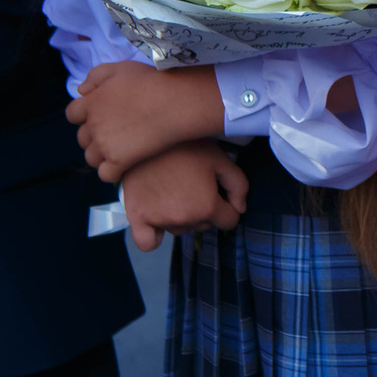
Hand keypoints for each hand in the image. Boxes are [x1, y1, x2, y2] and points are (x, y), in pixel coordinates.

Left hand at [68, 62, 225, 182]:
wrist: (174, 102)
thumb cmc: (151, 82)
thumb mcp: (121, 68)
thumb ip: (96, 76)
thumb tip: (81, 91)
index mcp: (91, 103)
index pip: (72, 115)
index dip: (84, 116)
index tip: (100, 116)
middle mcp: (93, 126)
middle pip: (82, 138)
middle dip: (93, 137)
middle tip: (114, 133)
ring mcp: (105, 145)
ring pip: (91, 158)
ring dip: (101, 156)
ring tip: (120, 150)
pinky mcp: (120, 161)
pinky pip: (106, 174)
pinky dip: (112, 172)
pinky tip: (125, 166)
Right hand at [118, 143, 248, 250]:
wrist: (149, 133)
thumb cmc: (187, 145)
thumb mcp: (221, 159)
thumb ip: (238, 185)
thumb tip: (240, 208)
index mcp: (207, 206)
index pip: (229, 222)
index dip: (228, 207)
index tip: (219, 194)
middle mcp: (183, 218)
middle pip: (204, 225)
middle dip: (205, 210)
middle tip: (194, 185)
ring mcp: (159, 220)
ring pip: (180, 230)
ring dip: (182, 218)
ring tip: (175, 190)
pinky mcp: (137, 217)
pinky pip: (147, 242)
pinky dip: (154, 235)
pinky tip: (158, 217)